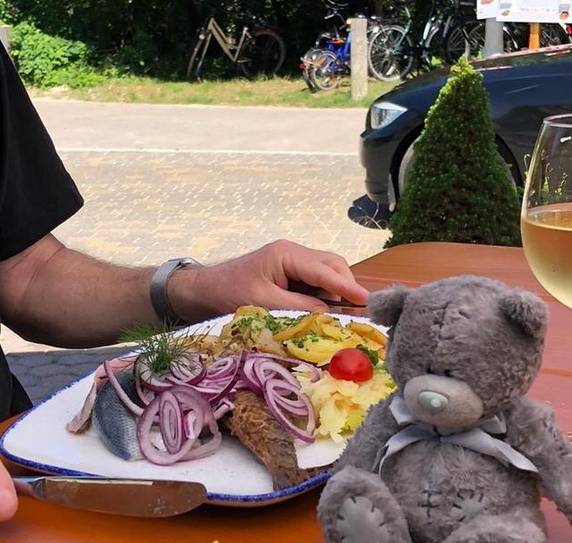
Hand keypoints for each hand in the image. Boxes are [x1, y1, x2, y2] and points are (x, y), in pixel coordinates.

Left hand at [176, 239, 369, 317]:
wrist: (204, 291)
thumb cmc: (229, 293)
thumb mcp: (265, 303)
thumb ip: (299, 308)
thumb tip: (330, 315)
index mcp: (286, 254)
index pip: (325, 270)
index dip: (348, 286)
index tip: (368, 300)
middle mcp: (293, 253)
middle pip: (332, 266)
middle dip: (345, 287)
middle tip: (357, 312)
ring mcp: (292, 262)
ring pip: (326, 275)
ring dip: (334, 294)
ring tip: (338, 317)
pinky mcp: (289, 274)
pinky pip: (315, 283)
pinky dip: (322, 297)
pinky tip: (322, 313)